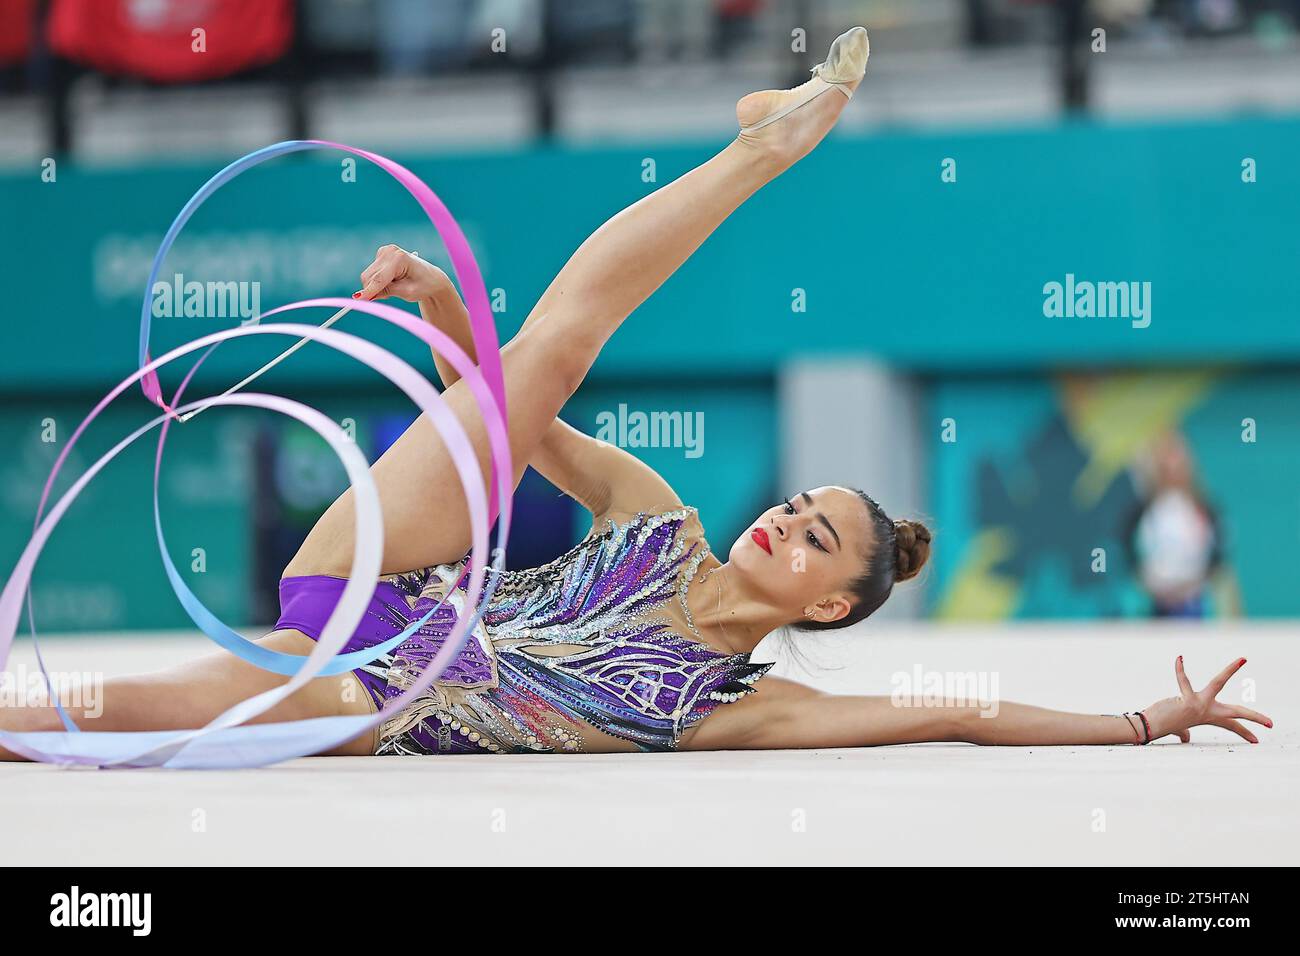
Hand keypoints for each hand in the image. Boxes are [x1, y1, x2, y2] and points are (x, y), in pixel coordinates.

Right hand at [355, 244, 453, 302]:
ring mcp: (384, 251)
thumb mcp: (407, 292)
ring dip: (376, 286)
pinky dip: (378, 281)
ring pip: (368, 276)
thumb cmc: (423, 285)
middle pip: (369, 277)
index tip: (357, 301)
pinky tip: (392, 280)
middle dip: (373, 290)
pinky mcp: (381, 254)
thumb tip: (363, 297)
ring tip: (395, 287)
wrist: (431, 278)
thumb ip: (385, 292)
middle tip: (389, 297)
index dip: (368, 291)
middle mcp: (389, 251)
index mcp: (399, 258)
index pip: (379, 278)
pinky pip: (371, 273)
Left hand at [1141, 656, 1272, 743]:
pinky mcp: (1187, 700)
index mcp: (1208, 717)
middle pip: (1236, 712)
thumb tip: (1185, 738)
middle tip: (1271, 724)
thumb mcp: (1180, 728)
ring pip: (1218, 684)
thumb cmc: (1165, 724)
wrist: (1150, 726)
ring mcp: (1199, 705)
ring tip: (1242, 660)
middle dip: (1255, 717)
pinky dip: (1180, 670)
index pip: (1231, 725)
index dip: (1244, 733)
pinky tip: (1180, 658)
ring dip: (1230, 670)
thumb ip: (1184, 732)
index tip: (1256, 740)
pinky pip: (1184, 681)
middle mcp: (1207, 712)